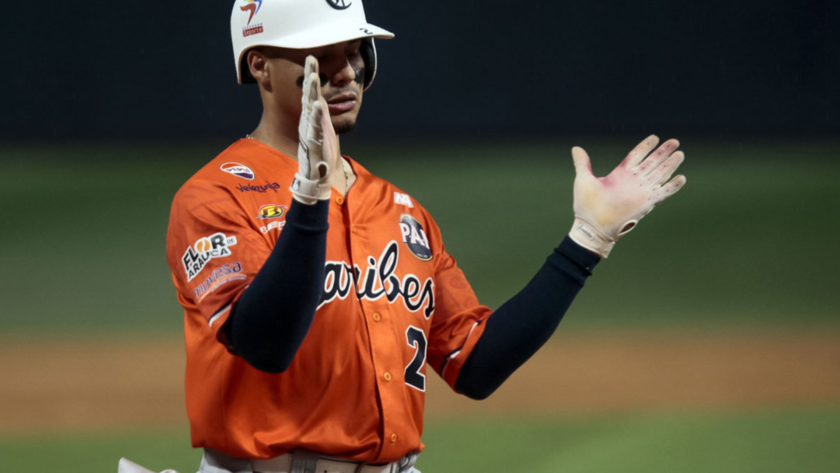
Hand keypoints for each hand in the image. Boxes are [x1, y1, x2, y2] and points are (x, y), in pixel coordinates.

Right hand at [290, 56, 338, 204]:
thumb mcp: (321, 129)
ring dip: (311, 91)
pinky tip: (319, 105)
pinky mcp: (313, 143)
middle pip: (308, 95)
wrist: (316, 177)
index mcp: (311, 117)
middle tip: (311, 58)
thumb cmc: (319, 152)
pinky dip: (316, 116)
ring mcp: (309, 131)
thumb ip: (320, 115)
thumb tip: (321, 101)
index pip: (310, 93)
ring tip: (313, 76)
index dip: (310, 75)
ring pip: (310, 108)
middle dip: (309, 76)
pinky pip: (315, 127)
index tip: (312, 57)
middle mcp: (308, 122)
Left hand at [568, 135, 686, 257]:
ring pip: (659, 174)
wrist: (592, 228)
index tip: (655, 137)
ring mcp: (640, 192)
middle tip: (675, 141)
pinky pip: (662, 193)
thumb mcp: (583, 181)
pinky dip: (672, 186)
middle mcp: (632, 181)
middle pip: (652, 162)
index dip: (645, 147)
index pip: (636, 156)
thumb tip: (576, 148)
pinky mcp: (645, 204)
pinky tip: (682, 178)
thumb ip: (582, 164)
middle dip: (663, 152)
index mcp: (619, 174)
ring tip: (680, 154)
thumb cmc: (586, 207)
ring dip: (670, 164)